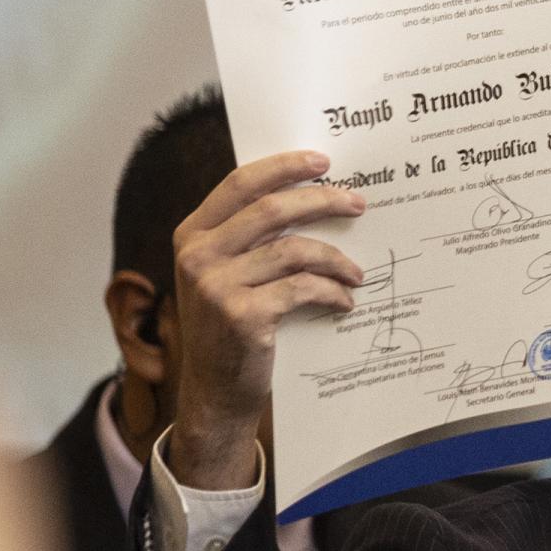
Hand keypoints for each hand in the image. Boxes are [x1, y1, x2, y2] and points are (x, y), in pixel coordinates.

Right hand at [167, 151, 369, 488]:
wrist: (215, 390)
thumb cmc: (231, 325)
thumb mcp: (226, 274)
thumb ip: (250, 239)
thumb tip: (311, 197)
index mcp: (192, 234)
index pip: (240, 183)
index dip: (284, 167)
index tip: (324, 161)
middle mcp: (198, 255)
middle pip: (272, 209)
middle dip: (322, 200)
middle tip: (359, 203)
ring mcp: (216, 286)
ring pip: (294, 250)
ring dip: (337, 258)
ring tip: (358, 273)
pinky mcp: (243, 316)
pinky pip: (303, 289)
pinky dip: (332, 292)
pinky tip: (346, 301)